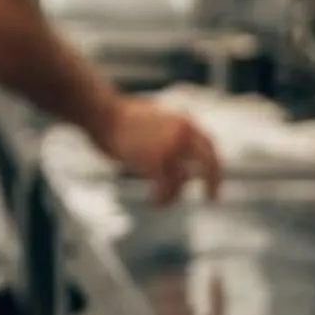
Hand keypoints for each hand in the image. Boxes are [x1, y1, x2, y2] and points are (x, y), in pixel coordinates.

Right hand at [95, 99, 222, 203]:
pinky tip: (154, 203)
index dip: (213, 163)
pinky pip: (166, 189)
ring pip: (182, 181)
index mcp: (183, 121)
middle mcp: (182, 133)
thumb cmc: (117, 115)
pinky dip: (162, 199)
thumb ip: (167, 130)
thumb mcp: (152, 117)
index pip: (208, 145)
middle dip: (212, 182)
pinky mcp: (156, 161)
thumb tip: (171, 146)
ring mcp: (170, 148)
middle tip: (212, 199)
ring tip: (161, 201)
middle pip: (209, 162)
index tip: (211, 177)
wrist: (102, 112)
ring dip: (173, 195)